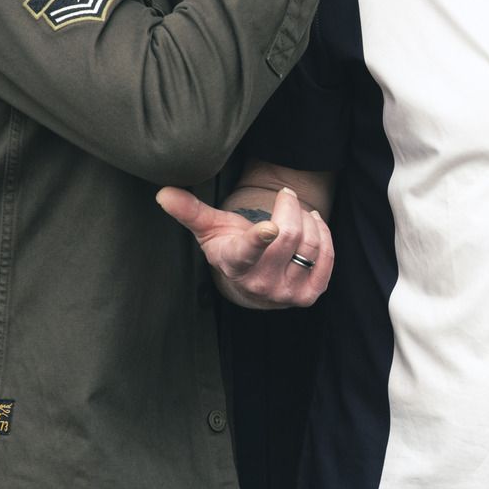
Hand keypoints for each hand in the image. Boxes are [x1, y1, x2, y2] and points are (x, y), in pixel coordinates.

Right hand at [155, 184, 333, 309]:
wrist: (251, 283)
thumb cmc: (229, 246)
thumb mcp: (209, 229)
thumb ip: (189, 211)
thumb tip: (162, 193)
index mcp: (235, 264)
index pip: (248, 253)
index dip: (260, 240)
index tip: (270, 227)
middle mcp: (260, 284)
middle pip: (288, 237)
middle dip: (290, 208)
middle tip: (286, 195)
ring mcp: (286, 293)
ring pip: (309, 245)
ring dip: (308, 219)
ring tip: (298, 212)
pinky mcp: (309, 295)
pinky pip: (326, 257)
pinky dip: (324, 234)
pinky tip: (314, 224)